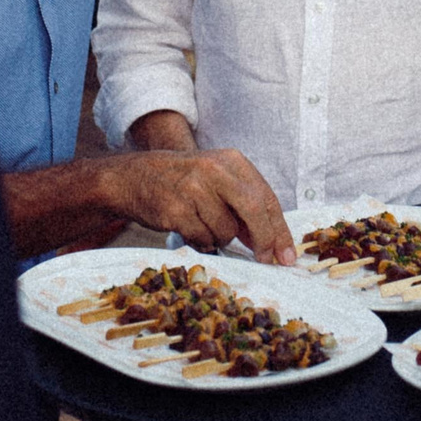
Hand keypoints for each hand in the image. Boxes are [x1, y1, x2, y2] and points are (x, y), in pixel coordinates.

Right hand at [104, 147, 296, 265]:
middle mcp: (214, 170)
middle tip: (266, 260)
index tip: (286, 254)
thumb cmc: (183, 182)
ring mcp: (194, 189)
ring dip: (220, 238)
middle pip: (253, 209)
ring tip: (203, 224)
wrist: (134, 177)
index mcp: (231, 160)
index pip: (266, 197)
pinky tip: (189, 228)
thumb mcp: (217, 180)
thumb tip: (273, 243)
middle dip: (264, 239)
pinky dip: (201, 241)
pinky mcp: (176, 210)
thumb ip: (244, 205)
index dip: (279, 229)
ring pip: (226, 230)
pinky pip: (202, 239)